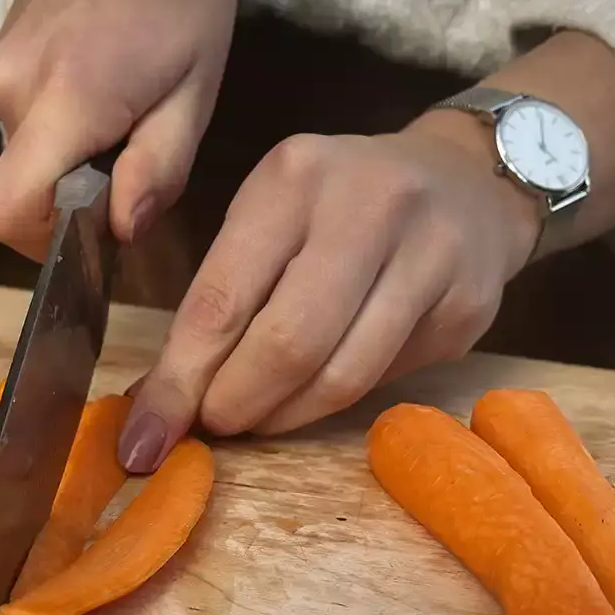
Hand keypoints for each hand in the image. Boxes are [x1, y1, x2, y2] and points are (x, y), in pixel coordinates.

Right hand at [0, 0, 237, 258]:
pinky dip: (58, 132)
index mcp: (65, 99)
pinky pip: (21, 124)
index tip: (98, 229)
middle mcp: (12, 89)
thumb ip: (159, 169)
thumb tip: (122, 230)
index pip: (7, 211)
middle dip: (73, 201)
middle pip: (19, 193)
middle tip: (134, 164)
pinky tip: (104, 95)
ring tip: (125, 118)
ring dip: (68, 163)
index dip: (45, 243)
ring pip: (21, 160)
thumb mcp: (196, 90)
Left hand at [118, 113, 544, 470]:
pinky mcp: (469, 307)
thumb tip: (159, 399)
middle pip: (287, 345)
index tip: (145, 437)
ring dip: (285, 417)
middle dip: (236, 405)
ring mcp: (431, 255)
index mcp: (296, 177)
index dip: (179, 382)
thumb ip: (220, 296)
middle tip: (212, 428)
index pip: (222, 299)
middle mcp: (370, 206)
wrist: (465, 181)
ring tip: (257, 419)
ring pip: (342, 376)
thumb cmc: (340, 205)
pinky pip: (386, 380)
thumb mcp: (271, 216)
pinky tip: (314, 395)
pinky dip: (336, 404)